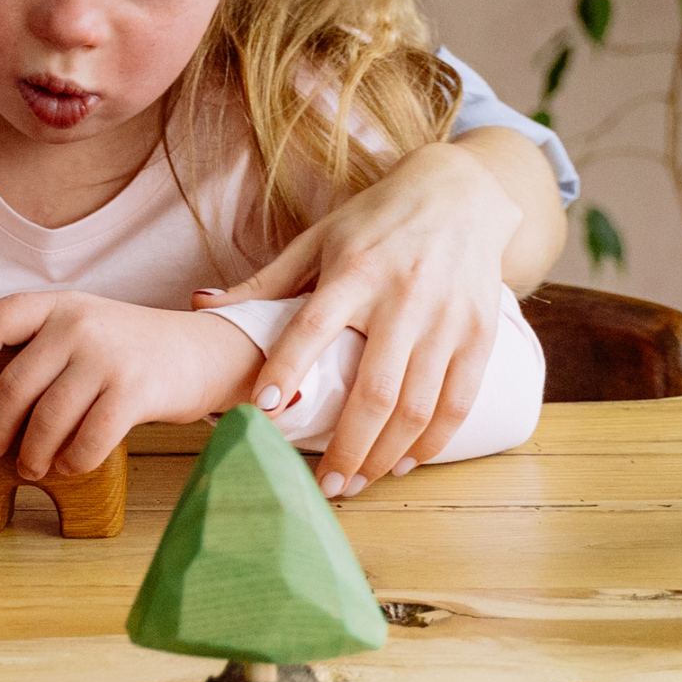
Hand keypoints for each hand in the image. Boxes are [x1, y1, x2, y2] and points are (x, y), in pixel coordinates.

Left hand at [0, 291, 256, 482]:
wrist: (204, 352)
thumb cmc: (134, 350)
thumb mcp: (88, 326)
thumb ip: (45, 346)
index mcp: (61, 305)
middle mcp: (80, 324)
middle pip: (16, 383)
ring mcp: (107, 356)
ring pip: (48, 418)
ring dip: (32, 453)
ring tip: (31, 467)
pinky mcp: (135, 390)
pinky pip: (88, 438)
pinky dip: (72, 461)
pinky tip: (69, 467)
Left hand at [192, 139, 527, 494]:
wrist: (461, 193)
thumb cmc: (376, 219)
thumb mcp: (319, 238)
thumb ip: (266, 282)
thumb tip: (200, 305)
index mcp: (354, 270)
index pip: (314, 326)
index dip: (288, 368)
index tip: (263, 410)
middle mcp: (403, 296)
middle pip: (373, 389)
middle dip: (347, 448)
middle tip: (324, 487)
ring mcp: (446, 318)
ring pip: (416, 406)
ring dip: (386, 455)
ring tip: (357, 482)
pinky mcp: (480, 334)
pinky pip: (458, 402)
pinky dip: (432, 441)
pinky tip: (404, 461)